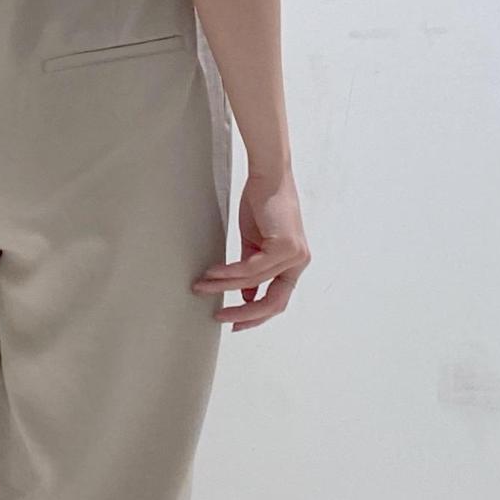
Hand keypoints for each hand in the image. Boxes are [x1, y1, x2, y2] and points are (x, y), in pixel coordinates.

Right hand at [192, 166, 310, 328]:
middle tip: (219, 317)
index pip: (277, 301)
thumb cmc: (261, 205)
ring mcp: (295, 255)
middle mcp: (299, 263)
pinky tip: (211, 273)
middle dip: (244, 314)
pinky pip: (251, 269)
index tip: (233, 323)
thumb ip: (252, 271)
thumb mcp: (255, 245)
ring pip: (254, 283)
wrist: (268, 175)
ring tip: (200, 287)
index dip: (255, 317)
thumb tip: (245, 297)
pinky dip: (228, 273)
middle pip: (273, 303)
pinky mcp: (284, 246)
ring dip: (224, 287)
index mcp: (293, 265)